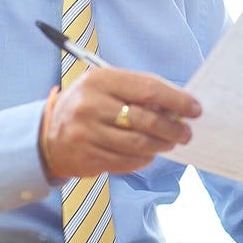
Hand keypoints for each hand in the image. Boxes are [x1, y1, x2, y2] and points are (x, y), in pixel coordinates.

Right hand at [41, 67, 200, 179]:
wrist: (48, 135)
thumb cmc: (87, 106)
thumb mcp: (106, 88)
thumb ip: (138, 93)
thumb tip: (178, 107)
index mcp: (100, 80)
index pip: (148, 89)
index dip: (176, 100)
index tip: (194, 109)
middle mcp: (91, 105)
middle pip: (146, 120)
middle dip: (173, 128)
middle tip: (185, 133)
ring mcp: (86, 133)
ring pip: (138, 144)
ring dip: (161, 145)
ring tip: (169, 143)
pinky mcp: (86, 157)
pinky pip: (126, 162)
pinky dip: (143, 159)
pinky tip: (148, 154)